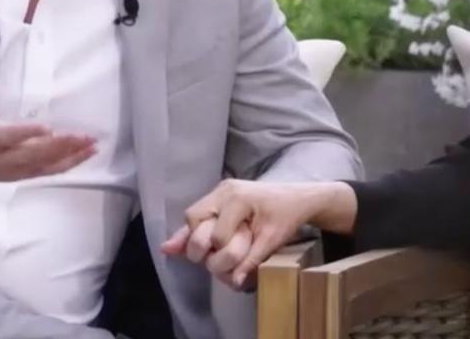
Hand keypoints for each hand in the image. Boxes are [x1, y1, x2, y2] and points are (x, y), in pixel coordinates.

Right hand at [0, 84, 97, 187]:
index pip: (10, 138)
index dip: (28, 134)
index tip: (48, 129)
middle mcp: (6, 159)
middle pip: (34, 155)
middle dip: (60, 146)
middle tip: (83, 136)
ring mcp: (18, 170)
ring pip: (47, 165)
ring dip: (72, 156)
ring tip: (93, 144)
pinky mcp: (27, 175)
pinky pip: (50, 171)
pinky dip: (70, 164)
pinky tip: (88, 154)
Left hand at [160, 179, 355, 286]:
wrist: (303, 200)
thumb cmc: (261, 208)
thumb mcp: (227, 215)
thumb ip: (197, 231)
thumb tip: (166, 248)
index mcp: (223, 191)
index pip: (192, 216)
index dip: (193, 238)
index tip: (203, 249)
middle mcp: (235, 193)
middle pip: (206, 230)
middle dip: (205, 252)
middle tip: (215, 258)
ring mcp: (255, 209)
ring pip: (225, 242)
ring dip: (225, 262)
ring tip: (231, 266)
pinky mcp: (272, 230)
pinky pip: (251, 255)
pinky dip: (244, 269)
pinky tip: (241, 278)